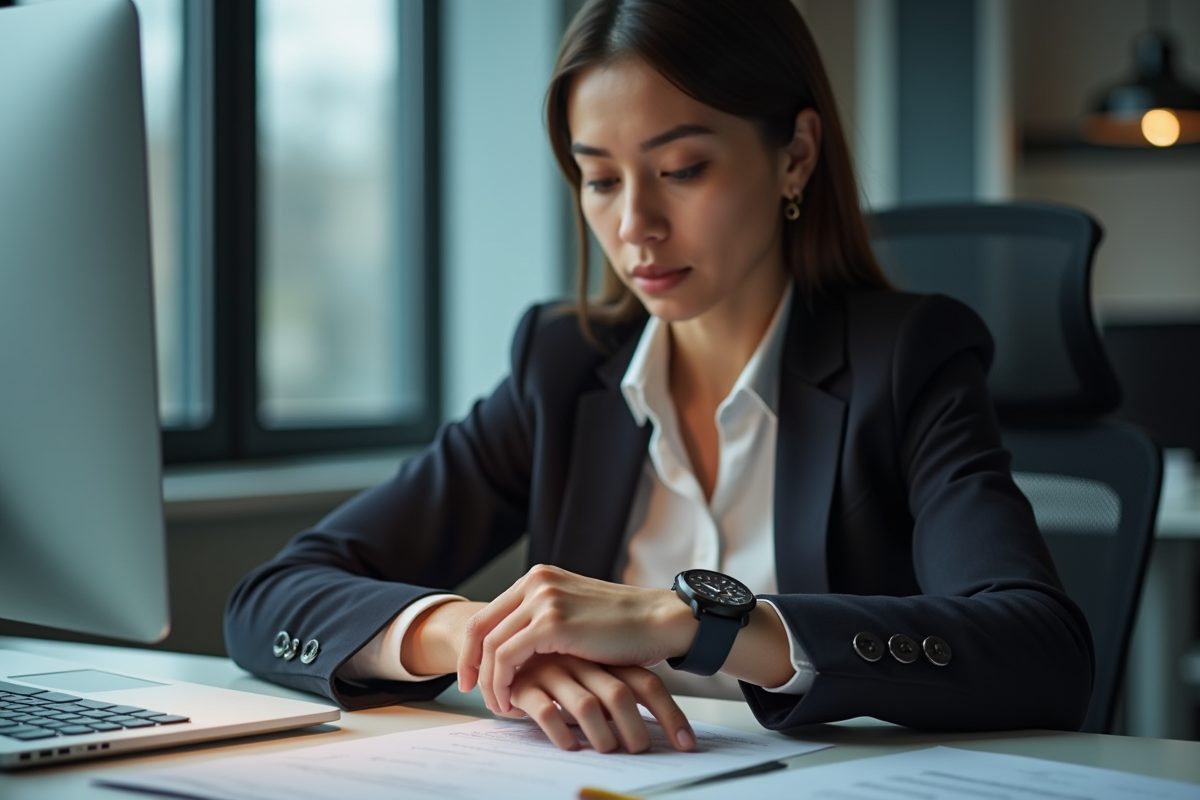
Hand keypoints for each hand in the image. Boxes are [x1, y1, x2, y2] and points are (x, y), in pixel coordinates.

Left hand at [457, 565, 696, 713]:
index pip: (489, 613)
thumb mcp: (576, 614)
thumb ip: (547, 621)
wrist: (660, 621)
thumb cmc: (625, 627)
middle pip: (481, 626)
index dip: (473, 647)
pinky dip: (502, 682)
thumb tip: (520, 652)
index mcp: (540, 578)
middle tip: (471, 692)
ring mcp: (543, 600)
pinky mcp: (551, 623)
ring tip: (498, 705)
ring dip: (489, 681)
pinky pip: (507, 657)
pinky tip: (511, 701)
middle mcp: (537, 583)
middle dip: (469, 664)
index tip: (472, 675)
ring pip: (491, 645)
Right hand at [497, 654, 694, 752]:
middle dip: (635, 730)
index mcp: (606, 657)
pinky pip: (545, 710)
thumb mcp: (592, 673)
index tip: (687, 745)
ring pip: (587, 705)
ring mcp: (554, 667)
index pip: (648, 685)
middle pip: (621, 695)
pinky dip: (561, 732)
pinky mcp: (525, 681)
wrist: (504, 643)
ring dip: (602, 736)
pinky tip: (569, 746)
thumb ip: (616, 692)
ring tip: (606, 751)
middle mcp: (584, 660)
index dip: (670, 715)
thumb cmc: (557, 668)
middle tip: (639, 752)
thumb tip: (651, 736)